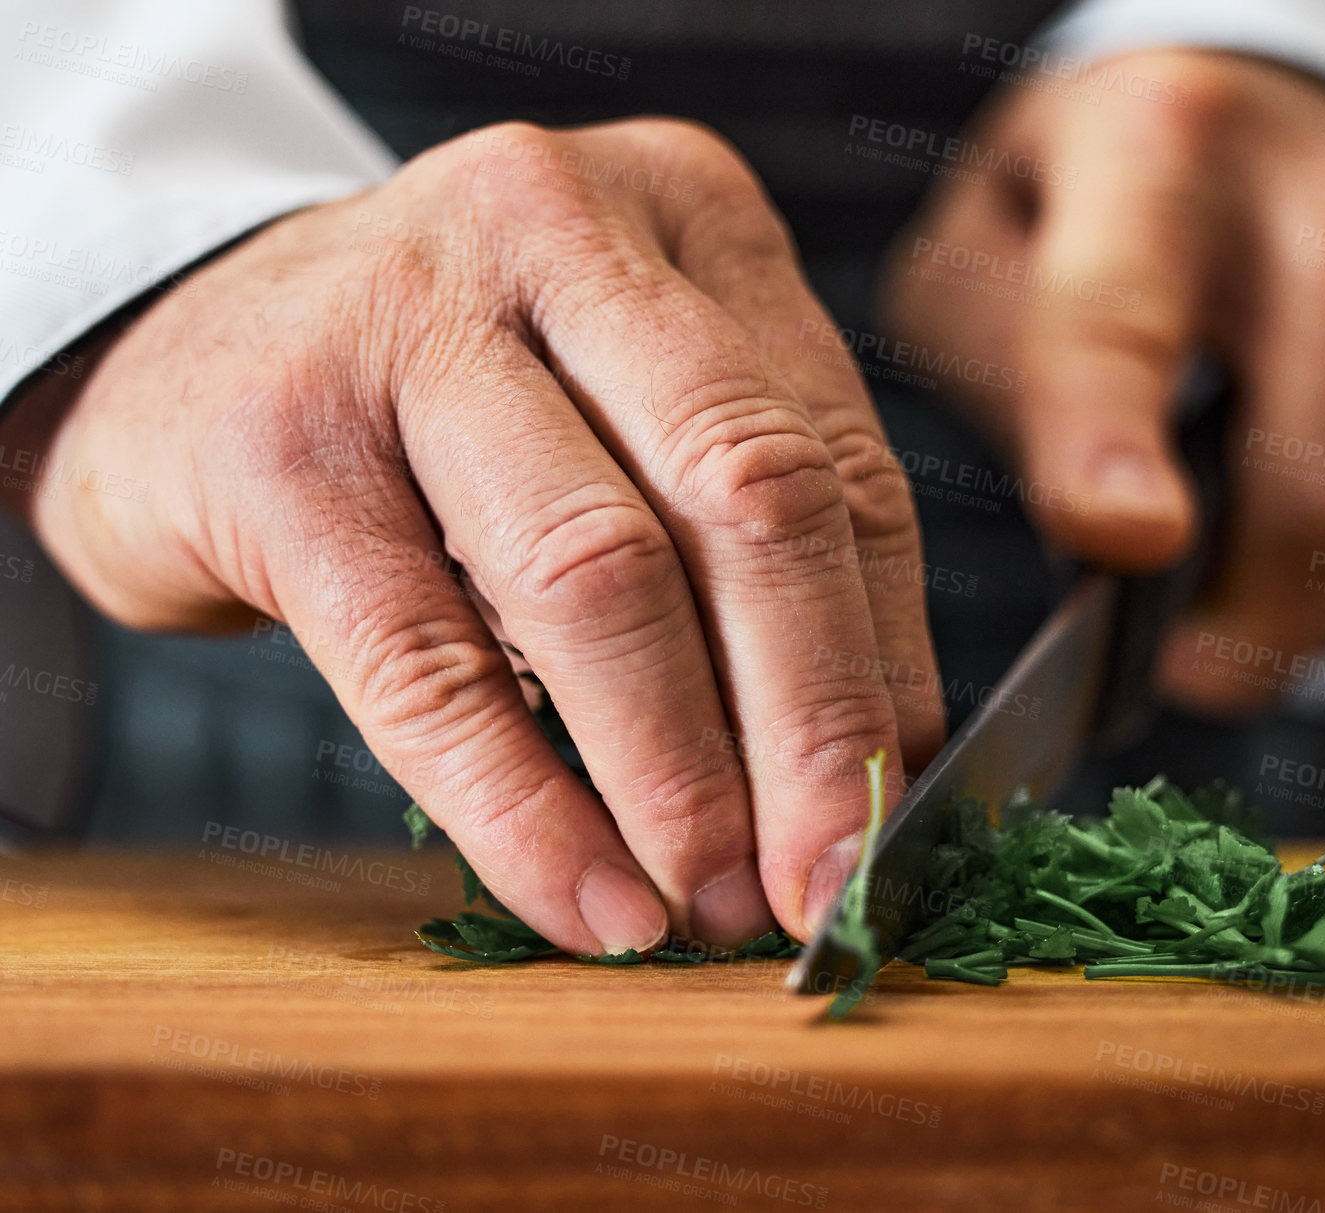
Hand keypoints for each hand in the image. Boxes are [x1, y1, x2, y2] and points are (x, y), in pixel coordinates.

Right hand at [6, 120, 942, 949]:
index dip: (883, 660)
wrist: (184, 353)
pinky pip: (428, 662)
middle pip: (747, 494)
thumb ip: (746, 546)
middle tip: (832, 881)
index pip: (836, 461)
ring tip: (712, 904)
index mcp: (687, 215)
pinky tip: (584, 900)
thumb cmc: (453, 407)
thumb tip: (874, 764)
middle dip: (809, 720)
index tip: (896, 813)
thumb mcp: (623, 418)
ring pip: (596, 573)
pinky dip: (521, 807)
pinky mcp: (280, 439)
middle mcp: (560, 228)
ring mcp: (407, 315)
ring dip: (677, 773)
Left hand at [882, 50, 1324, 711]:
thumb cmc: (1086, 202)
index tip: (1123, 541)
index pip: (1120, 319)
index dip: (1112, 442)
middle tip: (1176, 672)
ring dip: (1290, 616)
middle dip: (1248, 620)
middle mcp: (1315, 205)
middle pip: (1322, 474)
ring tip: (1211, 602)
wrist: (1254, 124)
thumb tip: (1095, 536)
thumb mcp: (979, 245)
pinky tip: (1269, 538)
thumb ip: (999, 372)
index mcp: (1152, 152)